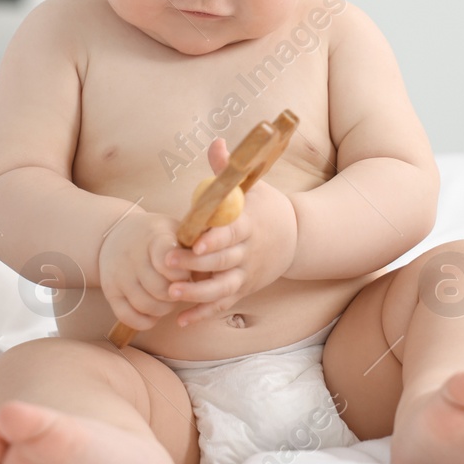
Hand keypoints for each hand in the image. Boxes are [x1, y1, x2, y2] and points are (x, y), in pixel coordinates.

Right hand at [97, 209, 191, 331]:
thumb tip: (219, 266)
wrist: (117, 234)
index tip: (188, 273)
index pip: (167, 261)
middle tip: (182, 289)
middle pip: (161, 289)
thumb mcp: (176, 230)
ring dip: (164, 309)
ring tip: (169, 299)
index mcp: (154, 237)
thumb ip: (197, 246)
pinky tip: (154, 314)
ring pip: (146, 305)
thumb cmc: (159, 236)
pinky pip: (127, 316)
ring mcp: (118, 274)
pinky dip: (145, 321)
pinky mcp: (109, 290)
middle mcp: (132, 255)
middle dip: (178, 294)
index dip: (182, 273)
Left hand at [163, 137, 297, 326]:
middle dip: (194, 264)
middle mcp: (249, 252)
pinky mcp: (243, 289)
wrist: (296, 235)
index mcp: (249, 224)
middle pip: (222, 261)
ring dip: (197, 293)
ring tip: (171, 293)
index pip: (231, 233)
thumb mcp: (253, 186)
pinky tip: (182, 320)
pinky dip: (204, 313)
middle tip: (167, 262)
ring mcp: (247, 274)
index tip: (195, 242)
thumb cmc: (265, 206)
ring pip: (222, 288)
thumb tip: (216, 143)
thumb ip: (229, 170)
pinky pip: (223, 304)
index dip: (214, 239)